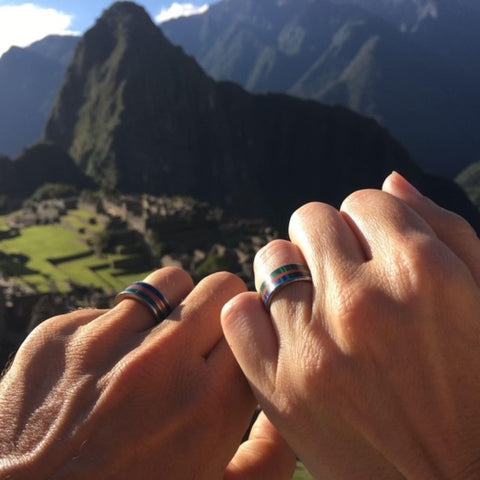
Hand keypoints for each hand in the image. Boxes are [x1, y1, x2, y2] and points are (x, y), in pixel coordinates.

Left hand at [0, 268, 294, 478]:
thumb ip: (272, 457)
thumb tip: (288, 403)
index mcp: (208, 406)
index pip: (256, 325)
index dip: (252, 334)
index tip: (240, 344)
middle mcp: (158, 364)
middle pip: (222, 286)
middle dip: (222, 310)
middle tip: (206, 340)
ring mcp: (102, 342)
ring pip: (169, 282)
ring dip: (174, 306)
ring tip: (160, 344)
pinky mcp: (57, 335)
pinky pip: (111, 307)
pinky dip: (118, 330)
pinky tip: (104, 370)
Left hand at [222, 172, 479, 478]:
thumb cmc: (476, 387)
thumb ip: (445, 230)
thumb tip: (390, 181)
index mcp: (422, 272)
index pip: (365, 201)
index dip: (368, 224)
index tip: (372, 249)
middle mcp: (363, 302)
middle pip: (310, 219)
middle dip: (326, 240)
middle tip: (341, 275)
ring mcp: (315, 346)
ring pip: (271, 259)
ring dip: (291, 274)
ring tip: (313, 304)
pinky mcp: (278, 389)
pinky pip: (238, 313)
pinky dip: (253, 314)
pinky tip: (281, 331)